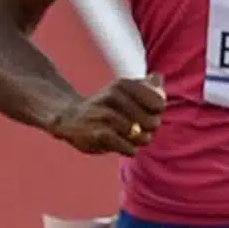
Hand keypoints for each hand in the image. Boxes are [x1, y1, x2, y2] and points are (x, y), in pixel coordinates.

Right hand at [50, 73, 165, 157]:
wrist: (69, 118)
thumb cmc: (104, 107)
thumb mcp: (122, 91)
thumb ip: (145, 85)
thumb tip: (158, 77)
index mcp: (123, 84)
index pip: (159, 103)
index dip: (156, 112)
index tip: (146, 112)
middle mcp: (113, 97)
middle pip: (152, 121)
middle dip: (149, 129)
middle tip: (138, 129)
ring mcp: (105, 116)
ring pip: (140, 136)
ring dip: (139, 141)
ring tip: (130, 138)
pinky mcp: (98, 134)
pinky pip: (128, 148)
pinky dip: (129, 150)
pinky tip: (122, 145)